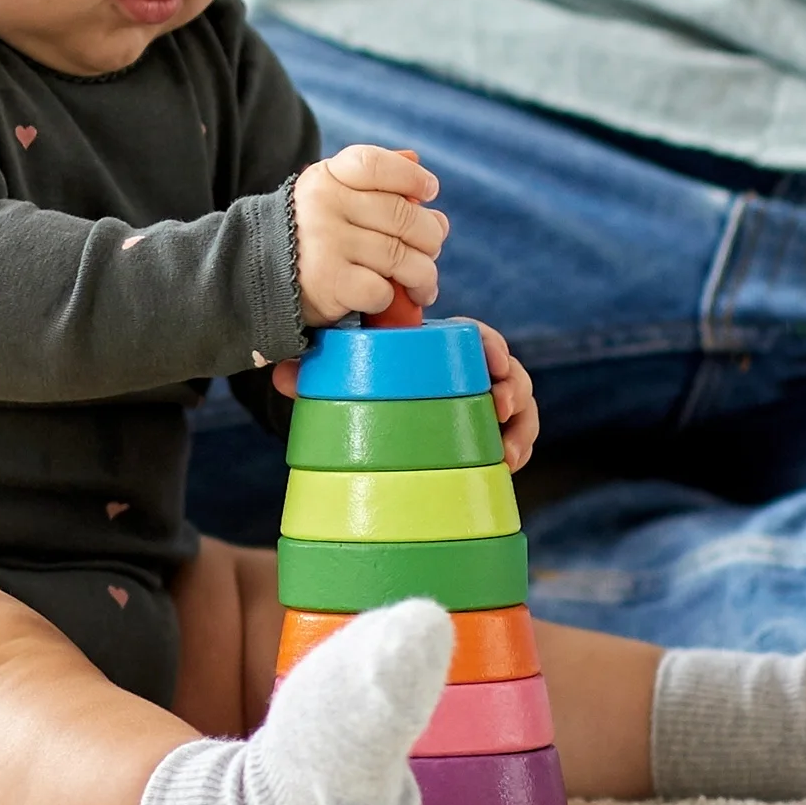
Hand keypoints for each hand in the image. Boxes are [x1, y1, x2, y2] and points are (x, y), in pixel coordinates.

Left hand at [269, 318, 538, 469]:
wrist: (367, 408)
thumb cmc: (357, 382)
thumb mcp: (337, 371)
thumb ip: (314, 368)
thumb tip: (284, 375)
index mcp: (438, 347)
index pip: (475, 337)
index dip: (491, 346)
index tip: (492, 362)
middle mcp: (464, 373)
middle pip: (506, 370)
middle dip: (514, 387)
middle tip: (500, 407)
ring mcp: (476, 405)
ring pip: (516, 404)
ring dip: (521, 425)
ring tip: (509, 453)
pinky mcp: (480, 434)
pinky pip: (511, 435)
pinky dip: (516, 448)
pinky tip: (509, 467)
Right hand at [293, 145, 447, 326]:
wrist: (254, 277)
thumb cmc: (311, 236)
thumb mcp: (333, 198)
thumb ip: (377, 188)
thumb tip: (429, 197)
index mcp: (328, 176)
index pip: (377, 164)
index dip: (412, 177)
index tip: (430, 192)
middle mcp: (324, 204)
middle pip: (403, 214)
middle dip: (430, 237)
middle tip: (430, 251)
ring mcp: (325, 242)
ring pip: (401, 256)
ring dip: (423, 275)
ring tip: (423, 284)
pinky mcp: (328, 282)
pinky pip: (382, 289)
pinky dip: (390, 297)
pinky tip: (384, 297)